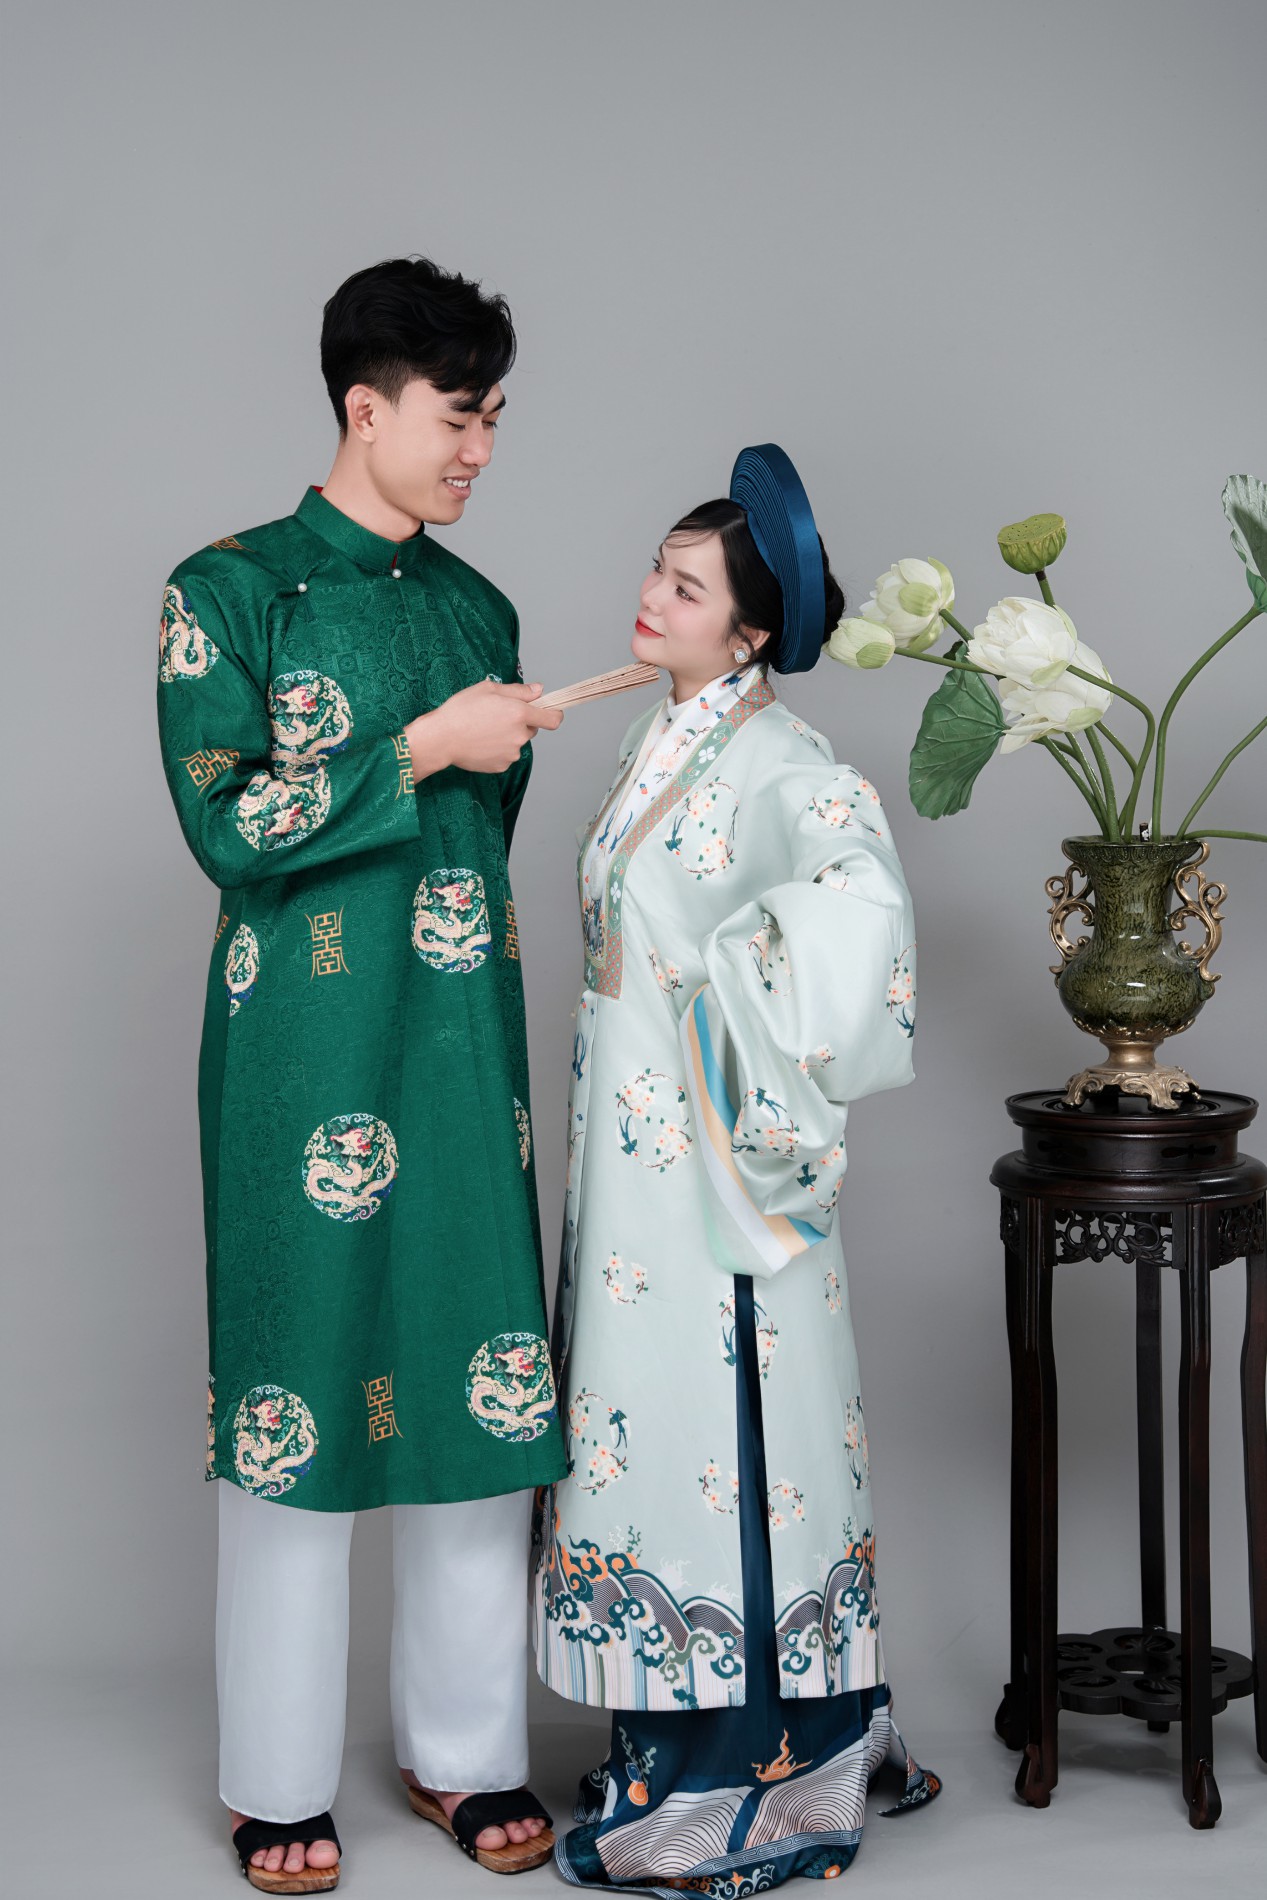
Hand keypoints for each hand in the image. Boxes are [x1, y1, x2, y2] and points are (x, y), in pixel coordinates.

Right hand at [405, 681, 562, 781]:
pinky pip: (506, 754)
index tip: (550, 711)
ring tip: (484, 729)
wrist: (441, 738)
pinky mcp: (502, 765)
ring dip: (508, 736)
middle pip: (531, 729)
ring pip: (517, 742)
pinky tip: (481, 742)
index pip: (553, 719)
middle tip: (497, 716)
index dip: (555, 714)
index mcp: (519, 713)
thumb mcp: (489, 689)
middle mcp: (519, 735)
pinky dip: (498, 749)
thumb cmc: (461, 710)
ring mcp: (512, 753)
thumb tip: (539, 690)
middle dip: (520, 722)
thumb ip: (519, 691)